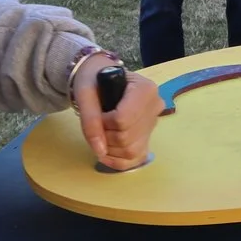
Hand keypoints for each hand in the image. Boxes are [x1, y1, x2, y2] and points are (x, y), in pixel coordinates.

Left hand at [73, 51, 160, 168]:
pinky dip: (119, 161)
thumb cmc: (95, 80)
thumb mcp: (85, 93)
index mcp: (145, 89)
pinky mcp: (149, 136)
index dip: (103, 123)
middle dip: (104, 136)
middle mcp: (155, 107)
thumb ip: (90, 120)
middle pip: (126, 137)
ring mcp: (153, 124)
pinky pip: (137, 159)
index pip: (123, 119)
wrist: (103, 79)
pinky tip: (106, 153)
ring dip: (109, 149)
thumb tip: (99, 150)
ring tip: (102, 134)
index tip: (97, 113)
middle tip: (97, 123)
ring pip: (132, 151)